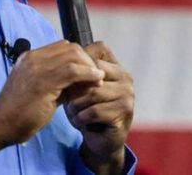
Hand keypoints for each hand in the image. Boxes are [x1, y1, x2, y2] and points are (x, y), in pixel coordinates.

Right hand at [0, 40, 104, 169]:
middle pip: (70, 47)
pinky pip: (73, 70)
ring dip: (90, 66)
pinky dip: (88, 74)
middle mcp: (33, 58)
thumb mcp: (36, 90)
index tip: (89, 70)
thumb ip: (55, 82)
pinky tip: (96, 82)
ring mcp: (37, 68)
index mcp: (29, 58)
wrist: (0, 124)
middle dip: (87, 59)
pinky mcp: (44, 82)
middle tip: (97, 74)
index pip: (62, 47)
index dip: (79, 57)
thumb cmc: (18, 112)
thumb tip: (77, 81)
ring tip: (99, 79)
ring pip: (74, 55)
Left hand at [66, 41, 133, 174]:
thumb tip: (63, 60)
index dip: (77, 64)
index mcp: (116, 67)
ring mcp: (128, 95)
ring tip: (73, 112)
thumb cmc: (87, 109)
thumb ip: (77, 72)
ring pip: (92, 93)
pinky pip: (94, 111)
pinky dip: (81, 118)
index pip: (97, 50)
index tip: (67, 79)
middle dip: (74, 88)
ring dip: (75, 105)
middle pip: (91, 73)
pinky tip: (79, 121)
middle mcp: (126, 77)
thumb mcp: (79, 87)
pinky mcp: (124, 113)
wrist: (100, 140)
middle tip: (67, 100)